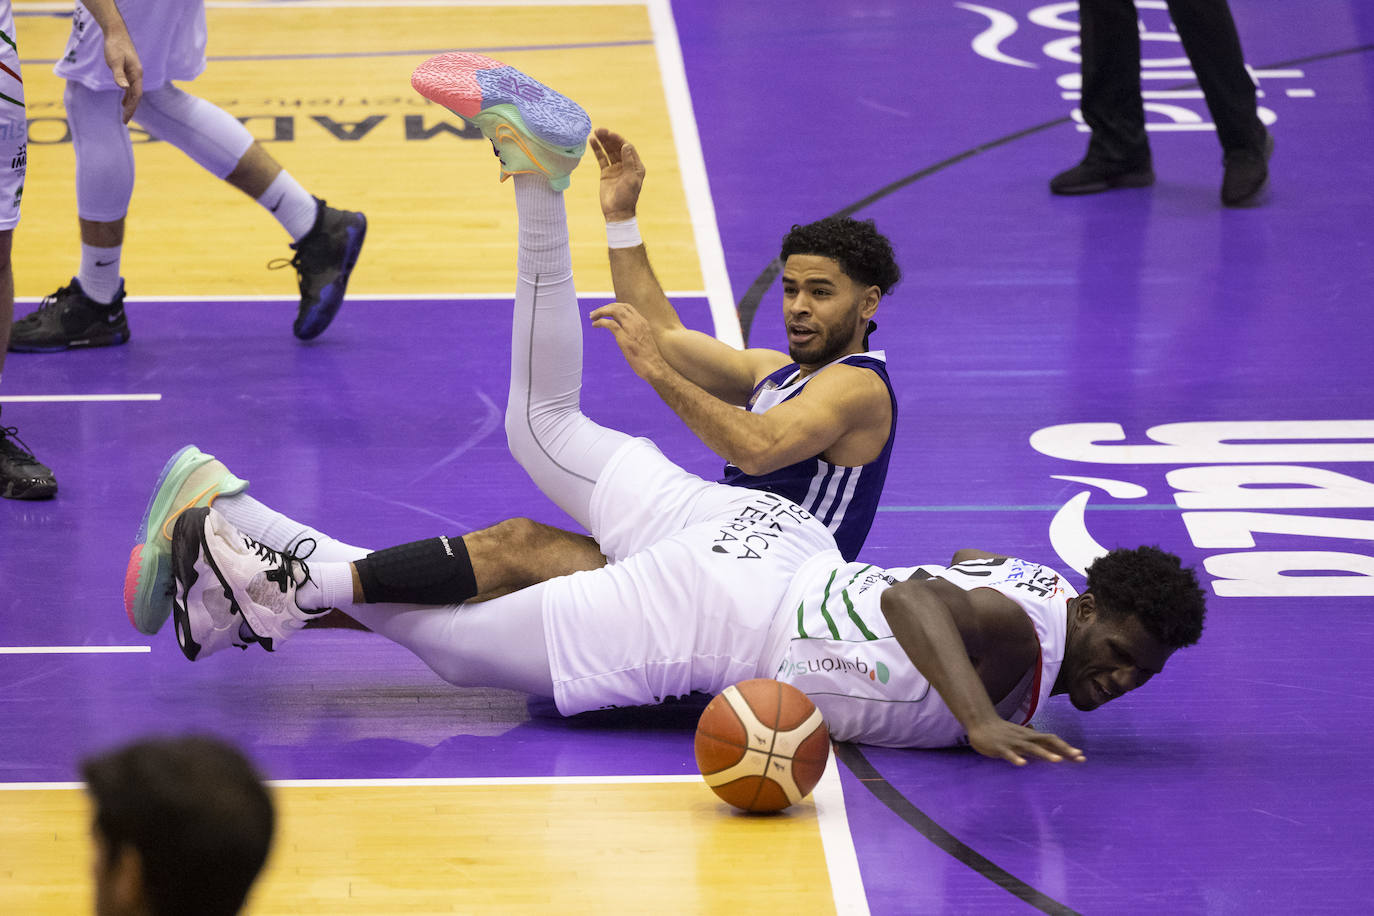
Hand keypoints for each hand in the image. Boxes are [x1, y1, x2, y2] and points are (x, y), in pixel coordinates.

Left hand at [103, 32, 142, 122]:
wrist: (116, 32)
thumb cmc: (114, 46)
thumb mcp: (114, 61)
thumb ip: (119, 75)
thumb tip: (124, 89)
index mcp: (137, 74)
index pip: (136, 96)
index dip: (131, 108)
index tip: (126, 119)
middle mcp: (137, 75)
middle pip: (136, 96)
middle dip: (131, 109)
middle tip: (125, 121)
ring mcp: (134, 73)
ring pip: (134, 92)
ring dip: (130, 103)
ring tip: (125, 114)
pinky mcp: (129, 70)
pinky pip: (130, 87)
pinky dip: (127, 95)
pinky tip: (123, 100)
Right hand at [590, 128, 644, 222]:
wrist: (617, 212)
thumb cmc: (627, 197)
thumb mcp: (630, 178)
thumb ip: (628, 161)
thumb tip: (625, 145)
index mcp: (635, 166)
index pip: (627, 148)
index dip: (619, 140)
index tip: (610, 134)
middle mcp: (626, 165)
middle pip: (617, 147)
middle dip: (609, 138)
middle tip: (600, 130)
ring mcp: (616, 168)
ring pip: (608, 151)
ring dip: (602, 142)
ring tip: (595, 132)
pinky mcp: (606, 172)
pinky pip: (601, 158)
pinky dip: (597, 150)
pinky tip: (592, 141)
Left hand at [590, 301, 668, 380]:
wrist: (654, 367)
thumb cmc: (649, 358)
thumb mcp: (644, 340)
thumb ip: (635, 333)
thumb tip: (624, 332)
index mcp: (643, 322)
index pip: (627, 307)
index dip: (614, 306)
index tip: (606, 311)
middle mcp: (637, 322)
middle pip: (619, 307)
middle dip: (605, 307)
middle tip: (595, 313)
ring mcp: (631, 329)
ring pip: (614, 311)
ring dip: (601, 312)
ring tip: (592, 317)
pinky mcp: (624, 338)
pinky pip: (609, 324)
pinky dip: (600, 322)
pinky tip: (595, 325)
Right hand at [966, 719, 1085, 765]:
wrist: (981, 723)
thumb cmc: (1002, 731)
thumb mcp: (1021, 735)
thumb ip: (1034, 741)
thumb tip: (1047, 745)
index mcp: (1031, 736)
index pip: (1052, 741)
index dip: (1067, 748)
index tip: (1082, 756)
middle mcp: (1025, 738)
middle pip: (1047, 741)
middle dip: (1062, 749)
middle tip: (1077, 757)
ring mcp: (1013, 742)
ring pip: (1031, 747)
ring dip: (1044, 753)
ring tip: (1057, 760)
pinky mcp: (1000, 747)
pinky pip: (1009, 753)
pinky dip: (1016, 758)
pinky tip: (1022, 764)